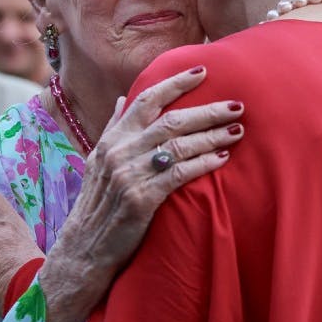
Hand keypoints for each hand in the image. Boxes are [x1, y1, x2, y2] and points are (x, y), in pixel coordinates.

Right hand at [38, 65, 244, 321]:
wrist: (84, 250)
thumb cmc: (97, 204)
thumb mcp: (98, 161)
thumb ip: (113, 129)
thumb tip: (120, 99)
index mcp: (112, 139)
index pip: (146, 100)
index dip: (175, 83)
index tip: (203, 70)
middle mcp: (120, 152)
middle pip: (171, 120)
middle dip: (208, 110)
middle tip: (237, 104)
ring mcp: (129, 175)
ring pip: (179, 145)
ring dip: (212, 135)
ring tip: (238, 130)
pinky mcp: (141, 199)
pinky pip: (179, 174)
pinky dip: (203, 163)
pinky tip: (222, 158)